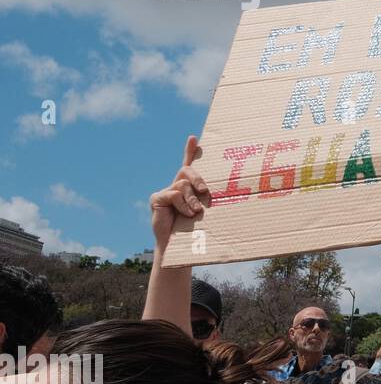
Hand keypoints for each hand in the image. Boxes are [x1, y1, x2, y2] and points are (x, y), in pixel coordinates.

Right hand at [149, 135, 209, 254]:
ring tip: (195, 212)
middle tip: (205, 191)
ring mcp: (165, 192)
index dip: (190, 151)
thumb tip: (220, 193)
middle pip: (187, 171)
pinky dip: (183, 205)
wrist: (180, 246)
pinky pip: (174, 194)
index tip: (194, 138)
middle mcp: (175, 186)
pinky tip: (186, 215)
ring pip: (183, 185)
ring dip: (192, 199)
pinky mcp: (157, 198)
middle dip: (198, 178)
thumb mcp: (207, 211)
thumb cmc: (197, 230)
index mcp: (188, 188)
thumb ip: (209, 199)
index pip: (188, 165)